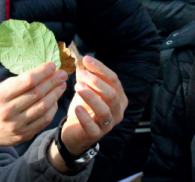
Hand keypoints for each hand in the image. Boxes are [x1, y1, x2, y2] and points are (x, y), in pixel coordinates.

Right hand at [0, 62, 67, 147]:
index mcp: (1, 95)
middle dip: (53, 81)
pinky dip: (52, 109)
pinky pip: (43, 121)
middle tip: (63, 74)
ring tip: (62, 85)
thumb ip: (18, 82)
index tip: (52, 65)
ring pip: (43, 107)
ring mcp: (17, 125)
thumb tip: (43, 72)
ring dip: (56, 94)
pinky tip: (55, 101)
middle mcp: (9, 111)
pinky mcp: (24, 135)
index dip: (42, 72)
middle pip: (38, 93)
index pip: (27, 81)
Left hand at [46, 55, 126, 172]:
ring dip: (91, 97)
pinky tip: (76, 107)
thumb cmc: (85, 107)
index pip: (114, 80)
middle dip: (96, 82)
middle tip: (81, 74)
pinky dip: (85, 117)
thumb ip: (87, 75)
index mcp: (119, 97)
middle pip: (111, 94)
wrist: (75, 131)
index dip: (100, 68)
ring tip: (77, 87)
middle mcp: (117, 111)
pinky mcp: (95, 135)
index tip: (86, 59)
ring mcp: (108, 125)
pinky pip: (92, 127)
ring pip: (104, 110)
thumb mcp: (87, 89)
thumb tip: (83, 59)